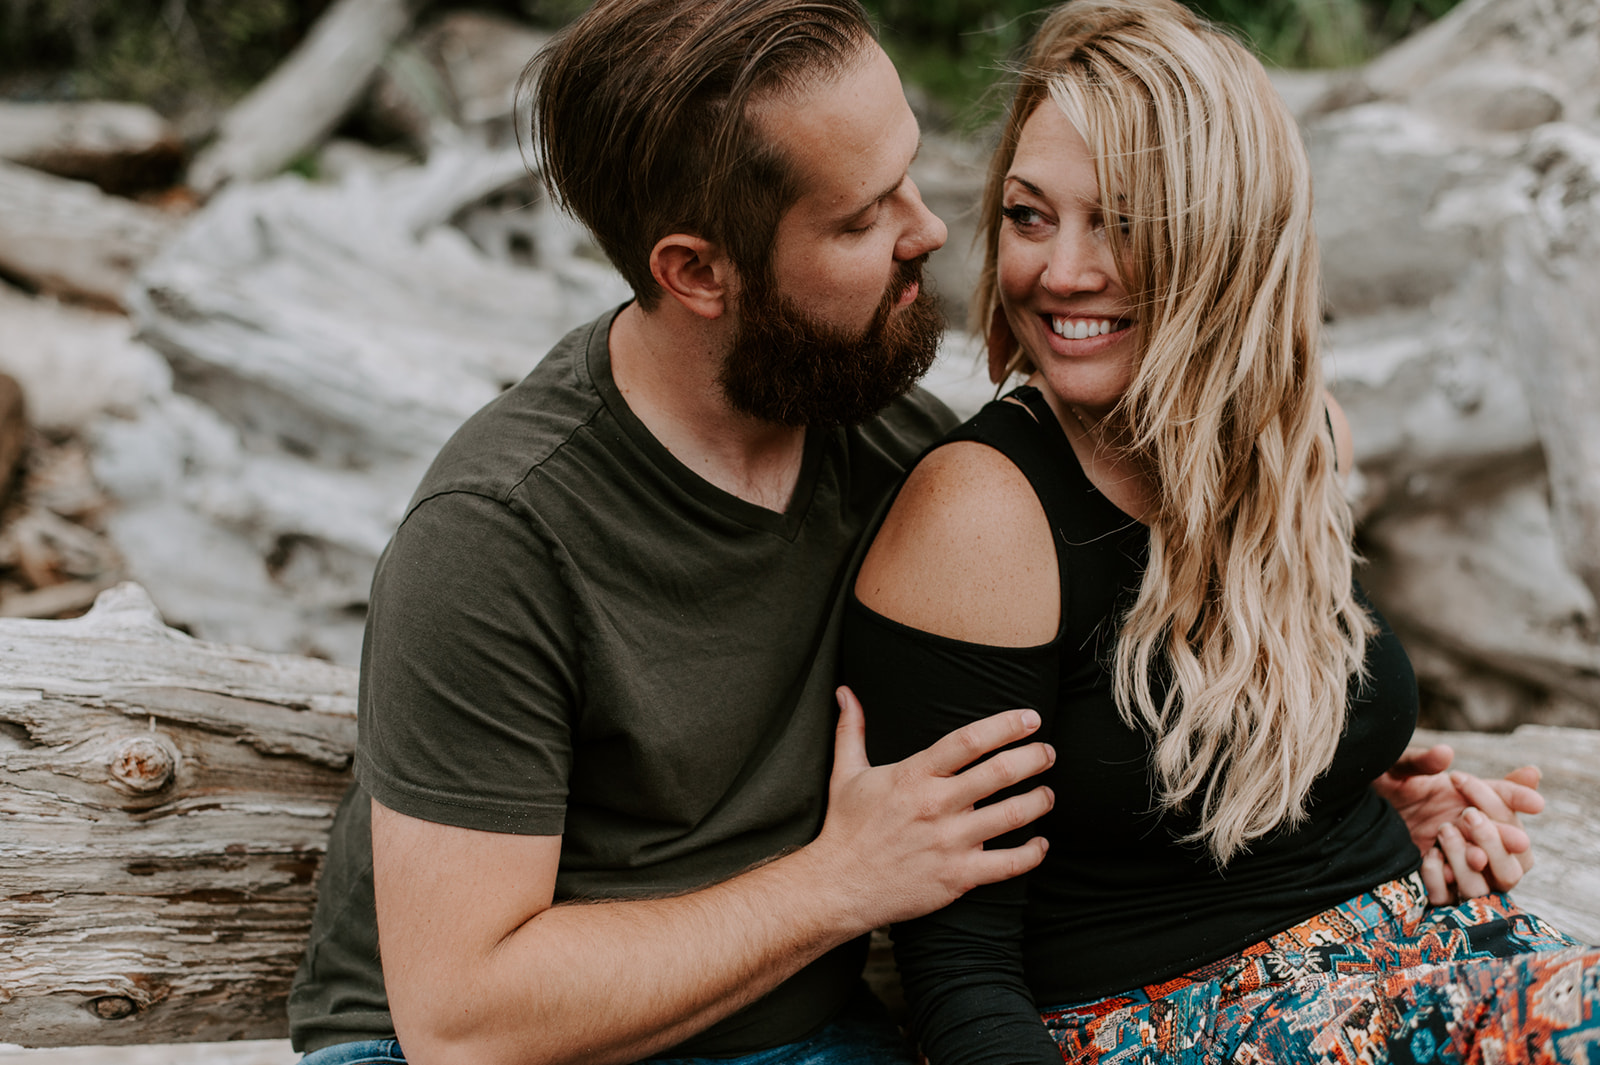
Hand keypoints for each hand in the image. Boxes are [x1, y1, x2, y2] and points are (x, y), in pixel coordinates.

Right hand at [810, 686, 1054, 930]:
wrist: (838, 886)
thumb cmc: (845, 828)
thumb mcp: (846, 773)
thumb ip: (851, 729)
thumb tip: (844, 692)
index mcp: (913, 775)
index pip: (969, 740)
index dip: (1005, 725)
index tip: (1030, 718)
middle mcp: (936, 805)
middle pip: (1000, 772)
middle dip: (1034, 757)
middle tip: (1047, 752)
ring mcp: (949, 842)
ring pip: (1012, 815)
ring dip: (1040, 800)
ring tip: (1048, 793)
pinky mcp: (958, 876)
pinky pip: (1009, 864)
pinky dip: (1033, 852)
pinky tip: (1040, 844)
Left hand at [1374, 745, 1541, 902]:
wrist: (1350, 815)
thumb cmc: (1380, 789)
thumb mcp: (1396, 772)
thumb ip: (1419, 762)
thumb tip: (1445, 753)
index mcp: (1473, 805)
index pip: (1510, 803)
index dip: (1518, 799)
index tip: (1526, 800)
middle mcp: (1473, 838)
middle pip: (1519, 854)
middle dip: (1502, 836)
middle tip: (1470, 815)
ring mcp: (1458, 867)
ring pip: (1493, 882)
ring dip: (1474, 858)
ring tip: (1445, 831)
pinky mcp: (1435, 886)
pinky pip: (1450, 897)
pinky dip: (1443, 878)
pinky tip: (1426, 857)